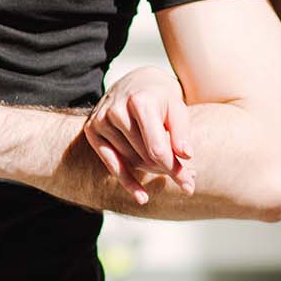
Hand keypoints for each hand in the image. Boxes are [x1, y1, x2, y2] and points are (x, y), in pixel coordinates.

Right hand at [84, 66, 193, 205]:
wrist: (136, 83)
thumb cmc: (161, 98)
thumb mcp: (177, 109)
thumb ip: (182, 132)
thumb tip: (186, 155)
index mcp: (140, 102)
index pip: (157, 148)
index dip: (173, 168)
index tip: (188, 183)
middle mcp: (116, 110)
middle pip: (145, 156)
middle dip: (165, 169)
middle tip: (185, 178)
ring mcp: (101, 120)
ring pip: (131, 161)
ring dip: (150, 170)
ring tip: (166, 167)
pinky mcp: (92, 130)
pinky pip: (111, 163)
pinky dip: (127, 181)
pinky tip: (142, 197)